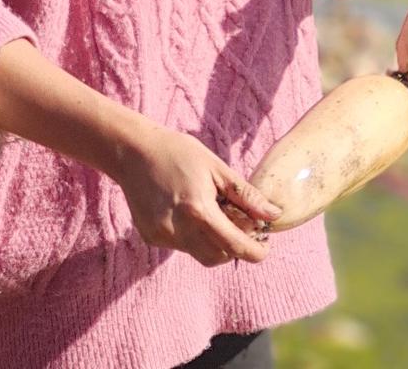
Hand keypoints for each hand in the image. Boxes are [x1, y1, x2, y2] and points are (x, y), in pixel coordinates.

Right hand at [112, 123, 281, 266]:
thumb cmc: (178, 152)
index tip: (265, 247)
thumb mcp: (216, 167)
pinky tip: (189, 211)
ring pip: (198, 253)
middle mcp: (179, 229)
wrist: (133, 151)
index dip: (255, 251)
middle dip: (234, 249)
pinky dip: (193, 236)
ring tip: (214, 214)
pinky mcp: (151, 237)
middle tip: (243, 229)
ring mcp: (162, 236)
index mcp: (198, 210)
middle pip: (218, 257)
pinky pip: (180, 246)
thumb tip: (274, 215)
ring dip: (214, 243)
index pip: (235, 246)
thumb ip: (246, 196)